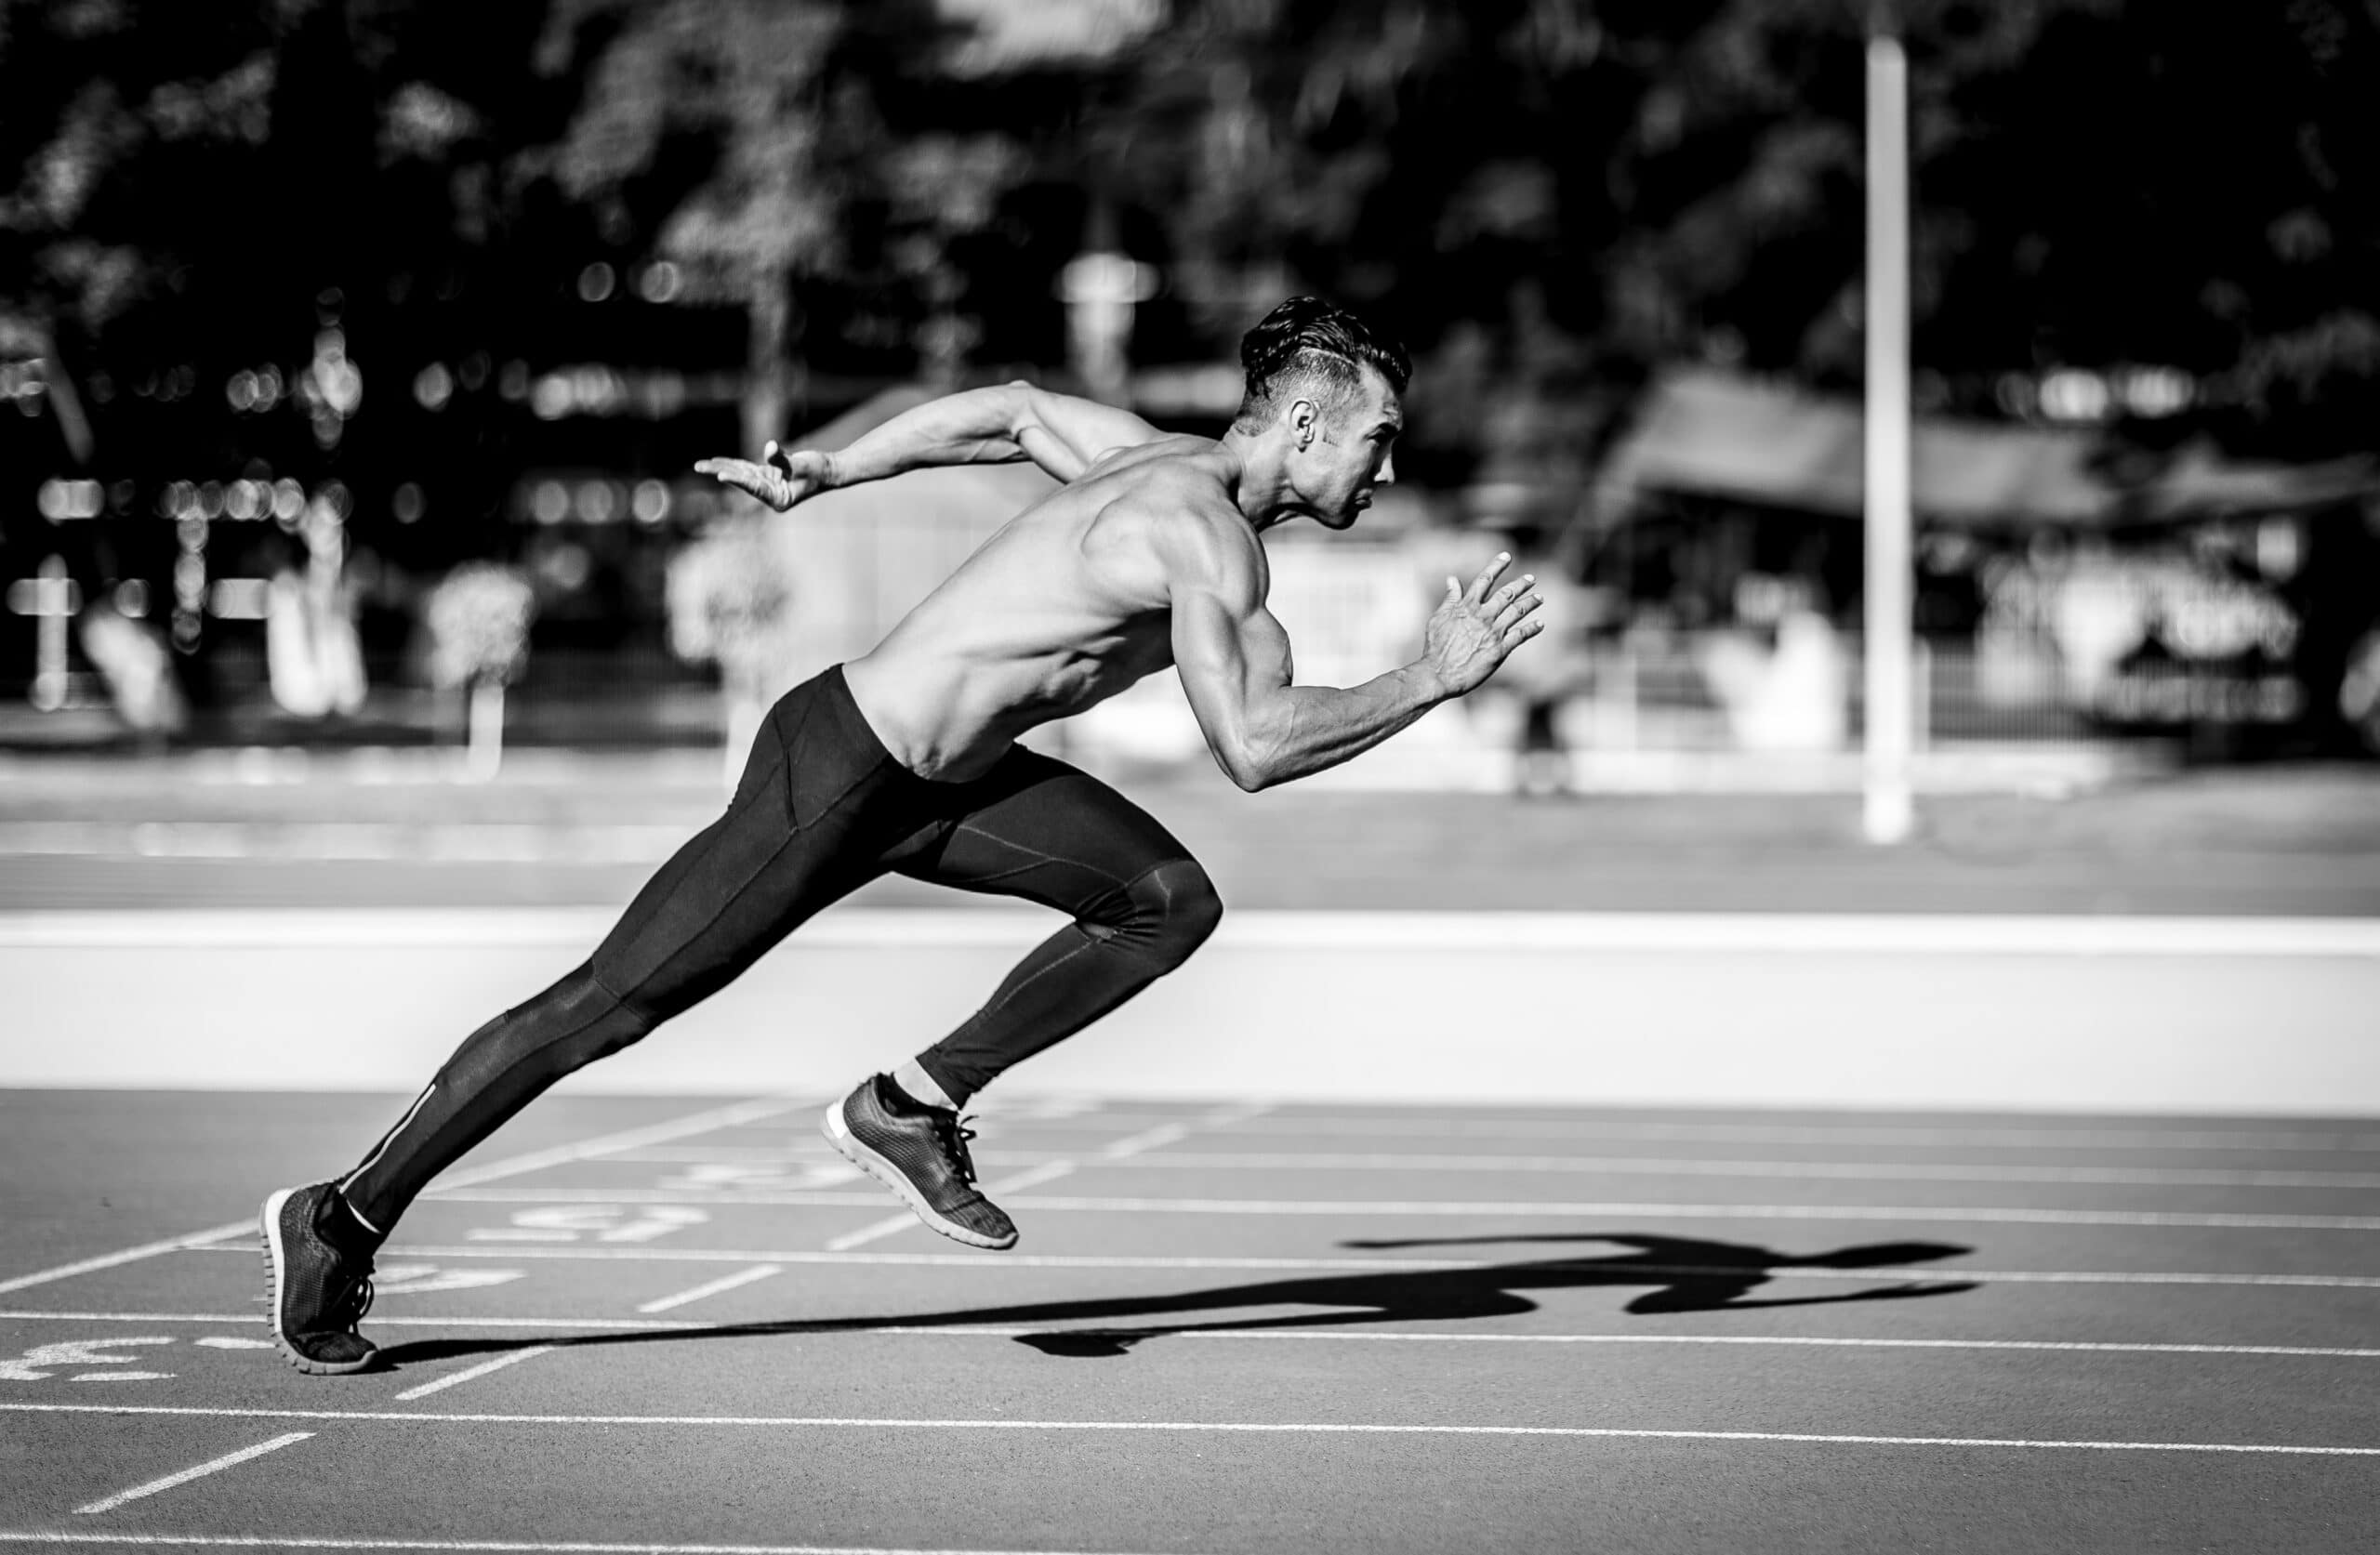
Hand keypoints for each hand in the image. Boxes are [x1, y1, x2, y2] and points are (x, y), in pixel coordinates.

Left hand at [693, 441, 833, 511]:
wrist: (830, 471)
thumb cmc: (820, 471)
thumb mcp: (803, 465)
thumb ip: (784, 459)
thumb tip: (769, 447)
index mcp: (778, 499)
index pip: (753, 487)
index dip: (737, 480)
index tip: (720, 476)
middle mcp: (769, 495)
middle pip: (740, 481)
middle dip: (719, 472)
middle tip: (698, 466)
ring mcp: (767, 485)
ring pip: (740, 474)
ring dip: (721, 468)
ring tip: (700, 465)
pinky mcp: (768, 476)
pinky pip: (746, 469)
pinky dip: (733, 464)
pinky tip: (718, 462)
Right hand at [1421, 552, 1544, 696]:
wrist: (1439, 674)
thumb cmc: (1435, 647)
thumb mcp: (1439, 618)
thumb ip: (1450, 598)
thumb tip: (1452, 579)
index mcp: (1467, 606)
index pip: (1485, 579)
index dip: (1497, 565)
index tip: (1507, 556)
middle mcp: (1483, 616)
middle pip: (1507, 594)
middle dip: (1521, 584)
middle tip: (1531, 579)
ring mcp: (1493, 632)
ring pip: (1517, 611)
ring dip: (1530, 603)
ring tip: (1540, 598)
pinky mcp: (1500, 650)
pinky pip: (1521, 635)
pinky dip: (1532, 628)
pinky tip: (1540, 624)